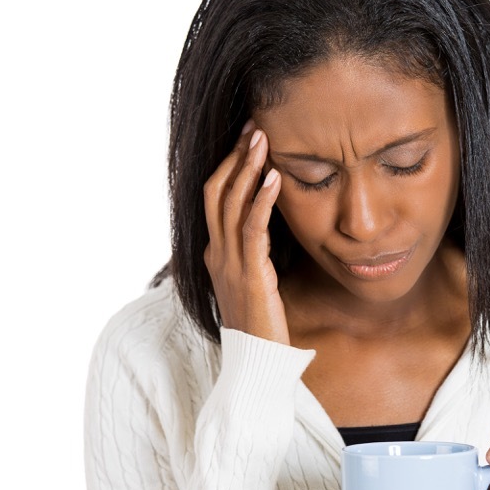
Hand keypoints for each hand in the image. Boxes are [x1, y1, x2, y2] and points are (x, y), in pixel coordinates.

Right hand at [203, 121, 288, 344]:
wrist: (256, 365)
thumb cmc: (262, 328)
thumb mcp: (257, 283)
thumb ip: (257, 256)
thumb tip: (271, 231)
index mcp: (217, 254)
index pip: (216, 198)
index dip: (230, 165)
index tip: (248, 138)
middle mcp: (217, 254)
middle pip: (218, 191)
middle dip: (236, 155)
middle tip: (255, 124)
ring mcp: (230, 263)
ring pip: (231, 203)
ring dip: (247, 167)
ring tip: (263, 138)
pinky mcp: (250, 274)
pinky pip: (252, 229)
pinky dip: (261, 199)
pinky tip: (274, 177)